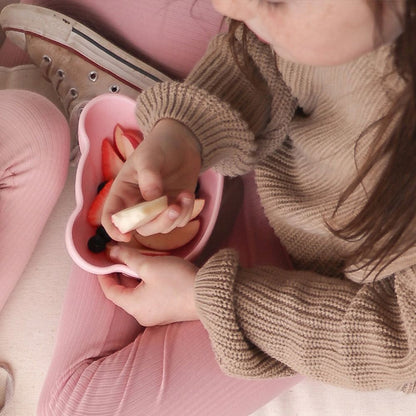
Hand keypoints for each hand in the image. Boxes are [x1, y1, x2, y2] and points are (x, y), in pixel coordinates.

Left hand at [97, 245, 198, 325]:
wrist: (208, 295)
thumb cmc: (176, 281)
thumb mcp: (149, 265)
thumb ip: (128, 257)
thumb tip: (111, 252)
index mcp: (134, 306)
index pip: (110, 291)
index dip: (104, 275)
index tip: (102, 260)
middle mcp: (143, 314)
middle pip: (124, 292)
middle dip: (122, 273)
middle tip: (122, 255)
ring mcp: (157, 315)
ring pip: (138, 293)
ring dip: (136, 277)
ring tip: (140, 259)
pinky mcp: (168, 311)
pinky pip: (150, 296)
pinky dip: (147, 283)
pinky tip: (156, 270)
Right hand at [101, 119, 201, 241]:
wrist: (181, 142)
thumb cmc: (158, 146)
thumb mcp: (149, 157)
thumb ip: (148, 176)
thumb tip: (151, 197)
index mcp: (122, 192)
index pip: (111, 216)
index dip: (115, 229)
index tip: (126, 236)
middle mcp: (137, 204)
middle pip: (141, 227)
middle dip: (158, 223)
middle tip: (173, 208)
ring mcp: (157, 209)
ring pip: (162, 228)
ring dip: (175, 217)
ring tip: (185, 196)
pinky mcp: (174, 208)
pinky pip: (179, 221)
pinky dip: (186, 213)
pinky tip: (188, 195)